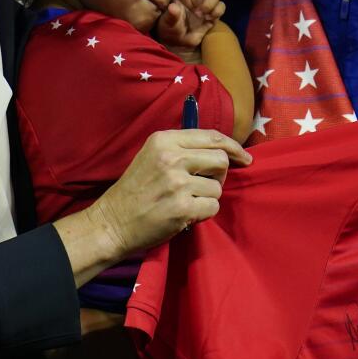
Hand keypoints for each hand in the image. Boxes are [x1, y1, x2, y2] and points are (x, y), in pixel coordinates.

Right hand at [87, 129, 250, 258]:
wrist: (113, 221)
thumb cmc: (135, 190)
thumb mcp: (152, 156)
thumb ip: (182, 149)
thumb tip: (223, 151)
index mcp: (164, 140)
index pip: (211, 136)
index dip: (233, 147)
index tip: (244, 157)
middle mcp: (172, 158)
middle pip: (221, 160)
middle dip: (219, 174)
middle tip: (205, 184)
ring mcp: (177, 184)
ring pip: (218, 187)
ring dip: (207, 197)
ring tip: (186, 201)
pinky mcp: (182, 208)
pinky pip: (212, 207)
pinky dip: (203, 213)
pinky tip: (185, 213)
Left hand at [155, 0, 224, 50]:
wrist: (178, 43)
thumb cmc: (168, 28)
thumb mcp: (165, 22)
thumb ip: (170, 15)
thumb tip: (173, 8)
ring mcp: (204, 2)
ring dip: (209, 1)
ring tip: (200, 12)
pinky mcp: (213, 14)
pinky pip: (220, 7)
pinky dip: (216, 11)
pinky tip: (208, 18)